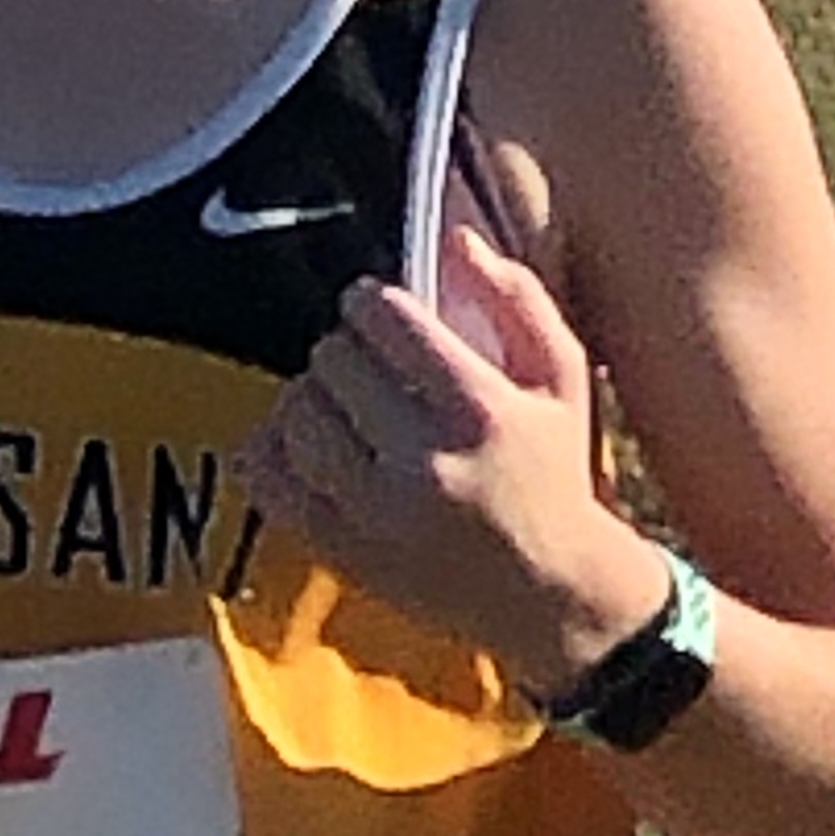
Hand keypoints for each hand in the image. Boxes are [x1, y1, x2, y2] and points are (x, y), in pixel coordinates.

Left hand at [236, 225, 670, 698]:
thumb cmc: (558, 474)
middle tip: (367, 361)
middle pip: (333, 360)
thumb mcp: (565, 379)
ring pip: (295, 413)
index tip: (380, 311)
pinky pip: (269, 477)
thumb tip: (454, 238)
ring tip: (344, 403)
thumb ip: (517, 297)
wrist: (552, 597)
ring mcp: (376, 513)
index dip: (371, 302)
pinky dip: (274, 448)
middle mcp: (424, 461)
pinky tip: (306, 444)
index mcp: (481, 410)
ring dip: (312, 395)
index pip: (385, 318)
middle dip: (345, 347)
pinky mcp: (342, 551)